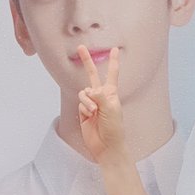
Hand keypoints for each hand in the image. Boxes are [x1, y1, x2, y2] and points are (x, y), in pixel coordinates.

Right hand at [77, 46, 126, 162]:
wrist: (106, 146)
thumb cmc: (114, 128)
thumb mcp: (110, 108)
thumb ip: (99, 95)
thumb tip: (89, 91)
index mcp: (111, 93)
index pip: (112, 74)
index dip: (113, 61)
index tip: (114, 49)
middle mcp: (101, 96)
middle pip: (92, 75)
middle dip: (87, 61)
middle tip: (81, 48)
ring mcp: (91, 103)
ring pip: (83, 92)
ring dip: (88, 101)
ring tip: (94, 112)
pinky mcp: (83, 111)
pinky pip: (80, 103)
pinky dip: (84, 108)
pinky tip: (89, 116)